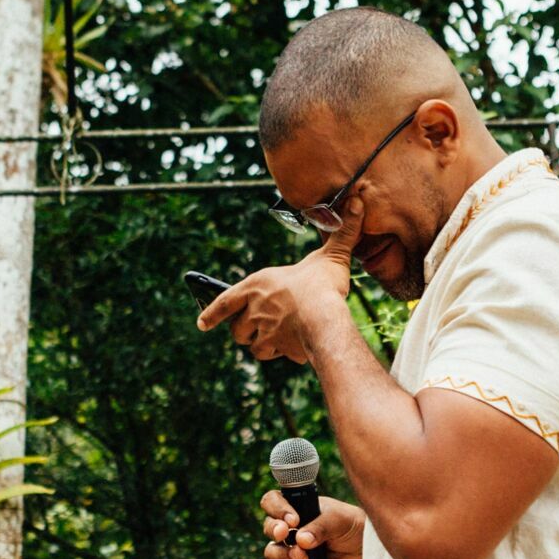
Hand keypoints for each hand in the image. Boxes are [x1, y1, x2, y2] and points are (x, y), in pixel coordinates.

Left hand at [196, 198, 364, 362]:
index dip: (211, 313)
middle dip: (244, 332)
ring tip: (275, 342)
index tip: (201, 324)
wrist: (325, 318)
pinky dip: (281, 353)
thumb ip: (342, 233)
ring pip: (254, 346)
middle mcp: (255, 309)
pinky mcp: (277, 349)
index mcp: (259, 283)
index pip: (225, 300)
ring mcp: (263, 331)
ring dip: (262, 345)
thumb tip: (358, 202)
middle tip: (254, 331)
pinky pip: (274, 355)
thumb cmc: (323, 285)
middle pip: (238, 329)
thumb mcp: (331, 256)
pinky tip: (293, 350)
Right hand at [261, 490, 365, 558]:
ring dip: (281, 554)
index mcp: (296, 508)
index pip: (273, 502)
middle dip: (274, 531)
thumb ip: (320, 527)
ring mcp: (291, 550)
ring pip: (271, 552)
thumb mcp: (338, 519)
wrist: (365, 550)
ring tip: (300, 555)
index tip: (292, 520)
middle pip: (268, 528)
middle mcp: (290, 528)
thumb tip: (301, 540)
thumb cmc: (352, 525)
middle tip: (285, 533)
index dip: (276, 509)